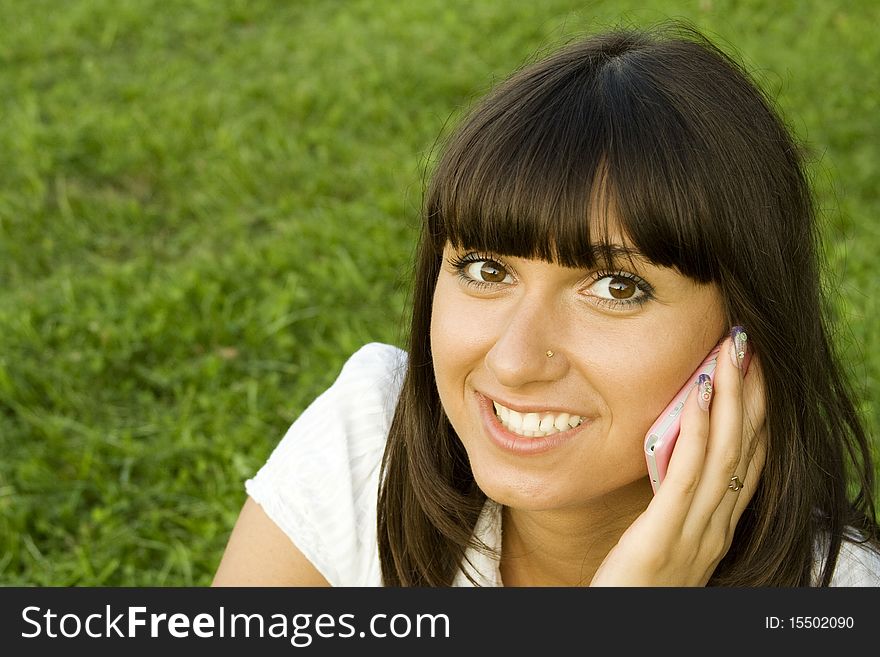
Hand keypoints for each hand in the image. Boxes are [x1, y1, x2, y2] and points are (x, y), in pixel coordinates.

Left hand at [590, 332, 766, 585]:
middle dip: (751, 394)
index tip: (755, 370)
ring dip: (732, 399)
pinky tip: (699, 395)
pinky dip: (699, 431)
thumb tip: (672, 454)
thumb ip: (672, 504)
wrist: (618, 628)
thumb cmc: (633, 585)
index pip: (749, 461)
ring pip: (727, 455)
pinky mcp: (663, 536)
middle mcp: (716, 528)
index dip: (757, 414)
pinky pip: (688, 476)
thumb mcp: (661, 539)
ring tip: (731, 353)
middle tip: (748, 345)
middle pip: (746, 449)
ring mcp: (695, 534)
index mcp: (716, 527)